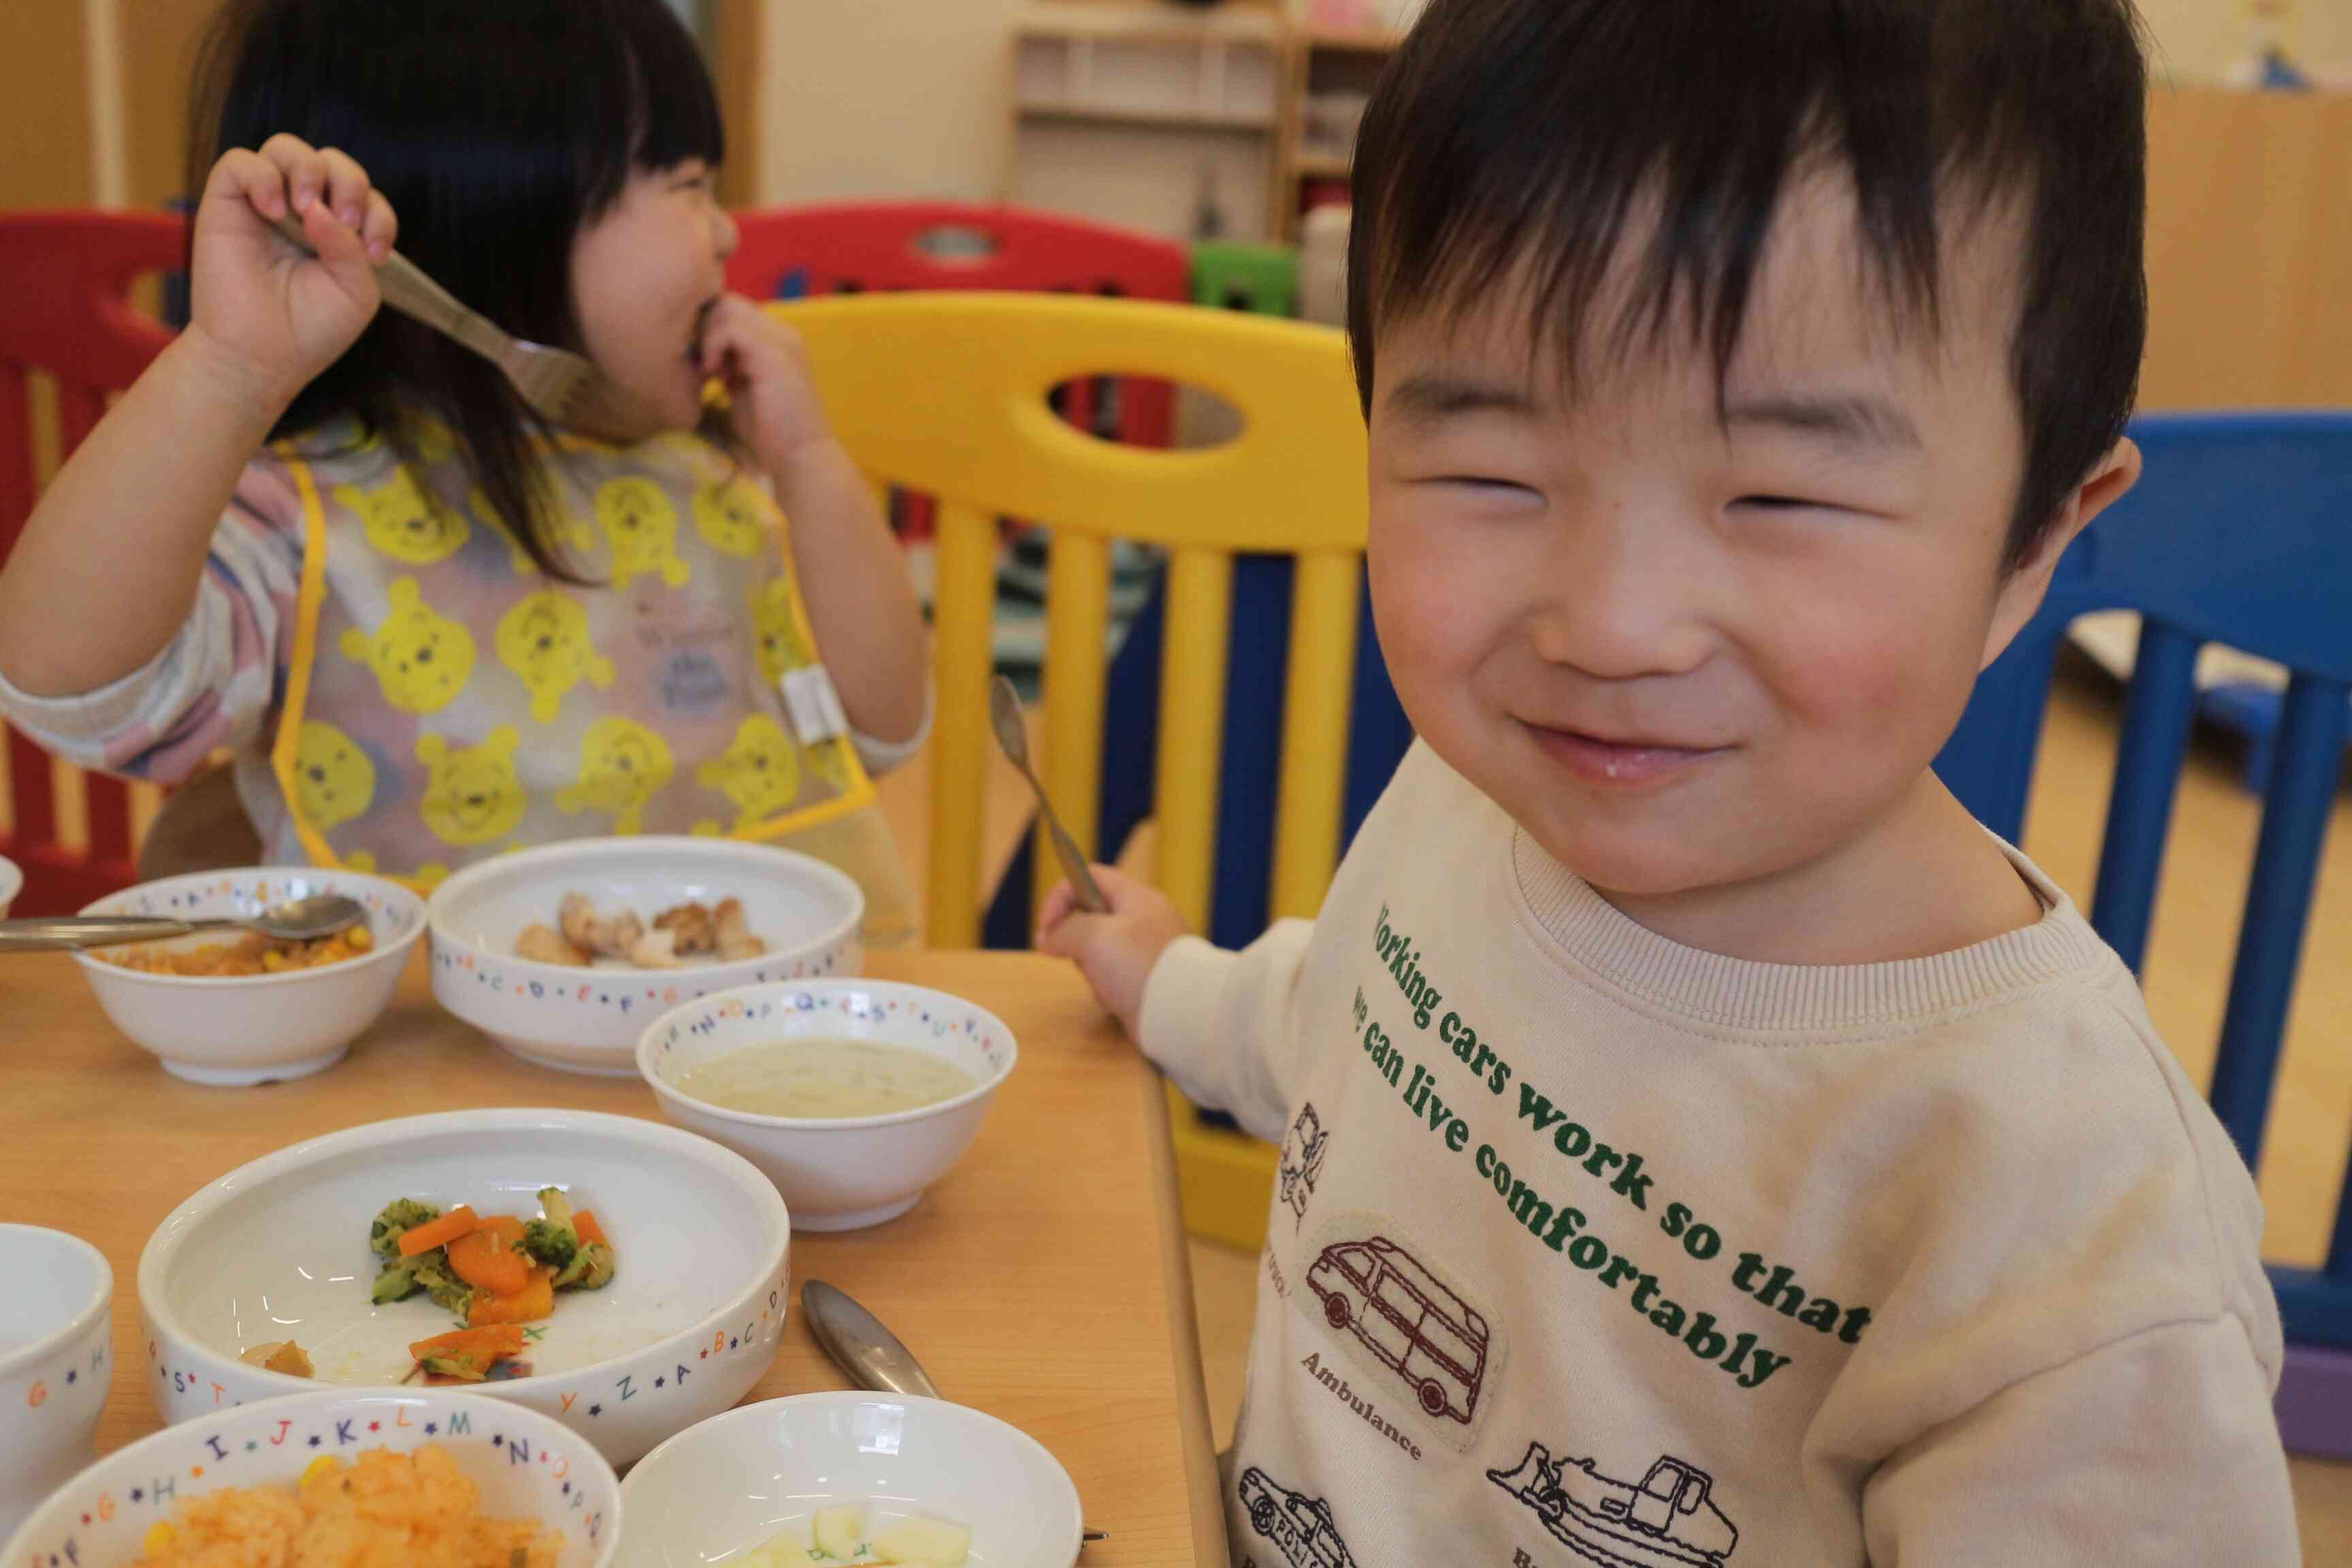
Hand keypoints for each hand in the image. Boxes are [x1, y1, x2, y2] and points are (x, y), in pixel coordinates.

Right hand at [185, 135, 396, 407]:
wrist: (259, 356)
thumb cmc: (309, 328)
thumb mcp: (354, 291)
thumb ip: (351, 246)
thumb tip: (318, 207)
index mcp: (338, 231)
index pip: (365, 195)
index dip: (378, 214)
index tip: (376, 254)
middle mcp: (302, 211)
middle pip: (329, 161)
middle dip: (348, 182)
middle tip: (347, 220)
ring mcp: (264, 204)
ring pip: (286, 149)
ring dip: (307, 169)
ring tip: (307, 207)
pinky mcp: (226, 204)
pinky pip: (239, 162)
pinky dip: (262, 176)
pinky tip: (274, 211)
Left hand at [697, 294, 838, 473]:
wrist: (801, 456)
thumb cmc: (772, 433)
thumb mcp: (744, 389)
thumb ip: (730, 365)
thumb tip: (703, 350)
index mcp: (779, 341)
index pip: (735, 310)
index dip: (711, 329)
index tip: (704, 362)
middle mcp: (783, 333)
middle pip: (729, 302)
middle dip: (705, 328)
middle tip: (704, 363)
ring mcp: (781, 340)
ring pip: (727, 308)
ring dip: (708, 337)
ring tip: (711, 370)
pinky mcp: (773, 353)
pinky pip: (730, 328)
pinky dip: (713, 346)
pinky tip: (714, 373)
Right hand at [1037, 865, 1188, 1038]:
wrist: (1181, 1012)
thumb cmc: (1138, 964)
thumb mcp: (1093, 937)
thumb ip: (1064, 930)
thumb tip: (1047, 938)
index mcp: (1137, 898)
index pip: (1089, 877)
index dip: (1061, 896)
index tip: (1046, 927)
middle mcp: (1144, 920)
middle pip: (1092, 917)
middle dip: (1076, 939)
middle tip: (1077, 957)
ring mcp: (1147, 952)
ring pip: (1099, 952)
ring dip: (1091, 969)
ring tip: (1105, 982)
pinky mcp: (1147, 980)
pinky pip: (1113, 978)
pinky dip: (1107, 989)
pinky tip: (1117, 999)